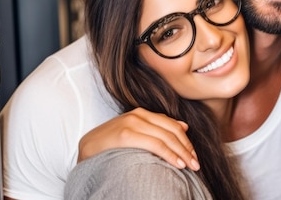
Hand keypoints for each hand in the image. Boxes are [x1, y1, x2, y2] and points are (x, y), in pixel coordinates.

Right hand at [78, 107, 199, 169]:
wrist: (84, 148)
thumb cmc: (110, 144)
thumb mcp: (134, 133)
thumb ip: (156, 128)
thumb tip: (184, 126)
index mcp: (142, 113)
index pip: (172, 125)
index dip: (186, 141)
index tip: (194, 156)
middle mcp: (138, 114)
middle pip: (172, 131)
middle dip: (186, 148)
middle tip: (196, 164)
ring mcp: (132, 122)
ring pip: (166, 137)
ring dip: (181, 153)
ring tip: (190, 166)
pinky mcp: (126, 134)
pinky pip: (155, 144)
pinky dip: (169, 154)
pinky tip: (177, 164)